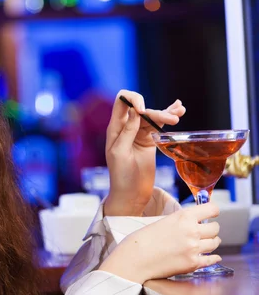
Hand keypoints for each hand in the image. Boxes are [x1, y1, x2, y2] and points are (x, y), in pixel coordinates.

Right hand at [99, 203, 221, 283]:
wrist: (134, 259)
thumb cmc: (141, 240)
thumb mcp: (161, 221)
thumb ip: (179, 221)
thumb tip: (191, 222)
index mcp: (183, 217)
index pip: (212, 209)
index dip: (212, 211)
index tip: (211, 214)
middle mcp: (192, 231)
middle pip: (215, 228)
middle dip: (211, 229)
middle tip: (205, 231)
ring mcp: (194, 248)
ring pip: (215, 243)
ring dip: (211, 242)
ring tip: (204, 243)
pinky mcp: (193, 264)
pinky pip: (212, 259)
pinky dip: (212, 258)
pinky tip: (209, 256)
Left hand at [104, 90, 185, 215]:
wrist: (131, 194)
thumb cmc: (120, 176)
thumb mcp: (120, 153)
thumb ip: (127, 132)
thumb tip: (134, 111)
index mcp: (115, 128)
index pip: (121, 102)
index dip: (133, 100)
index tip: (143, 111)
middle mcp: (126, 127)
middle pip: (142, 109)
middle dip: (156, 112)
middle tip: (172, 120)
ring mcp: (139, 133)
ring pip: (153, 116)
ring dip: (166, 113)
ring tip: (179, 114)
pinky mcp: (150, 141)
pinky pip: (159, 125)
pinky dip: (168, 116)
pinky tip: (178, 109)